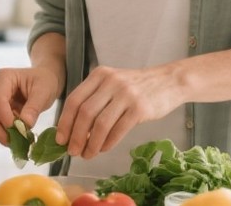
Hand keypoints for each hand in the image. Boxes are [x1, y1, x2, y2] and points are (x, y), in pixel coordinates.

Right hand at [0, 66, 60, 145]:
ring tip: (18, 143)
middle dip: (0, 130)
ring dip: (2, 134)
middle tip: (15, 143)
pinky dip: (5, 133)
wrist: (44, 80)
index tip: (17, 130)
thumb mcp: (43, 92)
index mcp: (4, 78)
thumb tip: (25, 125)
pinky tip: (18, 139)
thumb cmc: (44, 81)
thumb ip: (34, 107)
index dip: (5, 117)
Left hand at [57, 64, 181, 157]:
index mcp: (99, 75)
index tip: (60, 139)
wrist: (169, 81)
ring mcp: (125, 94)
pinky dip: (108, 143)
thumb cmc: (136, 86)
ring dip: (91, 144)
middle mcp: (110, 82)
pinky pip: (118, 129)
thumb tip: (74, 129)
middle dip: (75, 136)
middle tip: (72, 151)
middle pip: (84, 113)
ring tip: (87, 154)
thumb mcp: (112, 83)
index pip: (74, 100)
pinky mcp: (140, 108)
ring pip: (100, 124)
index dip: (64, 122)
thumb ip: (94, 99)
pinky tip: (104, 149)